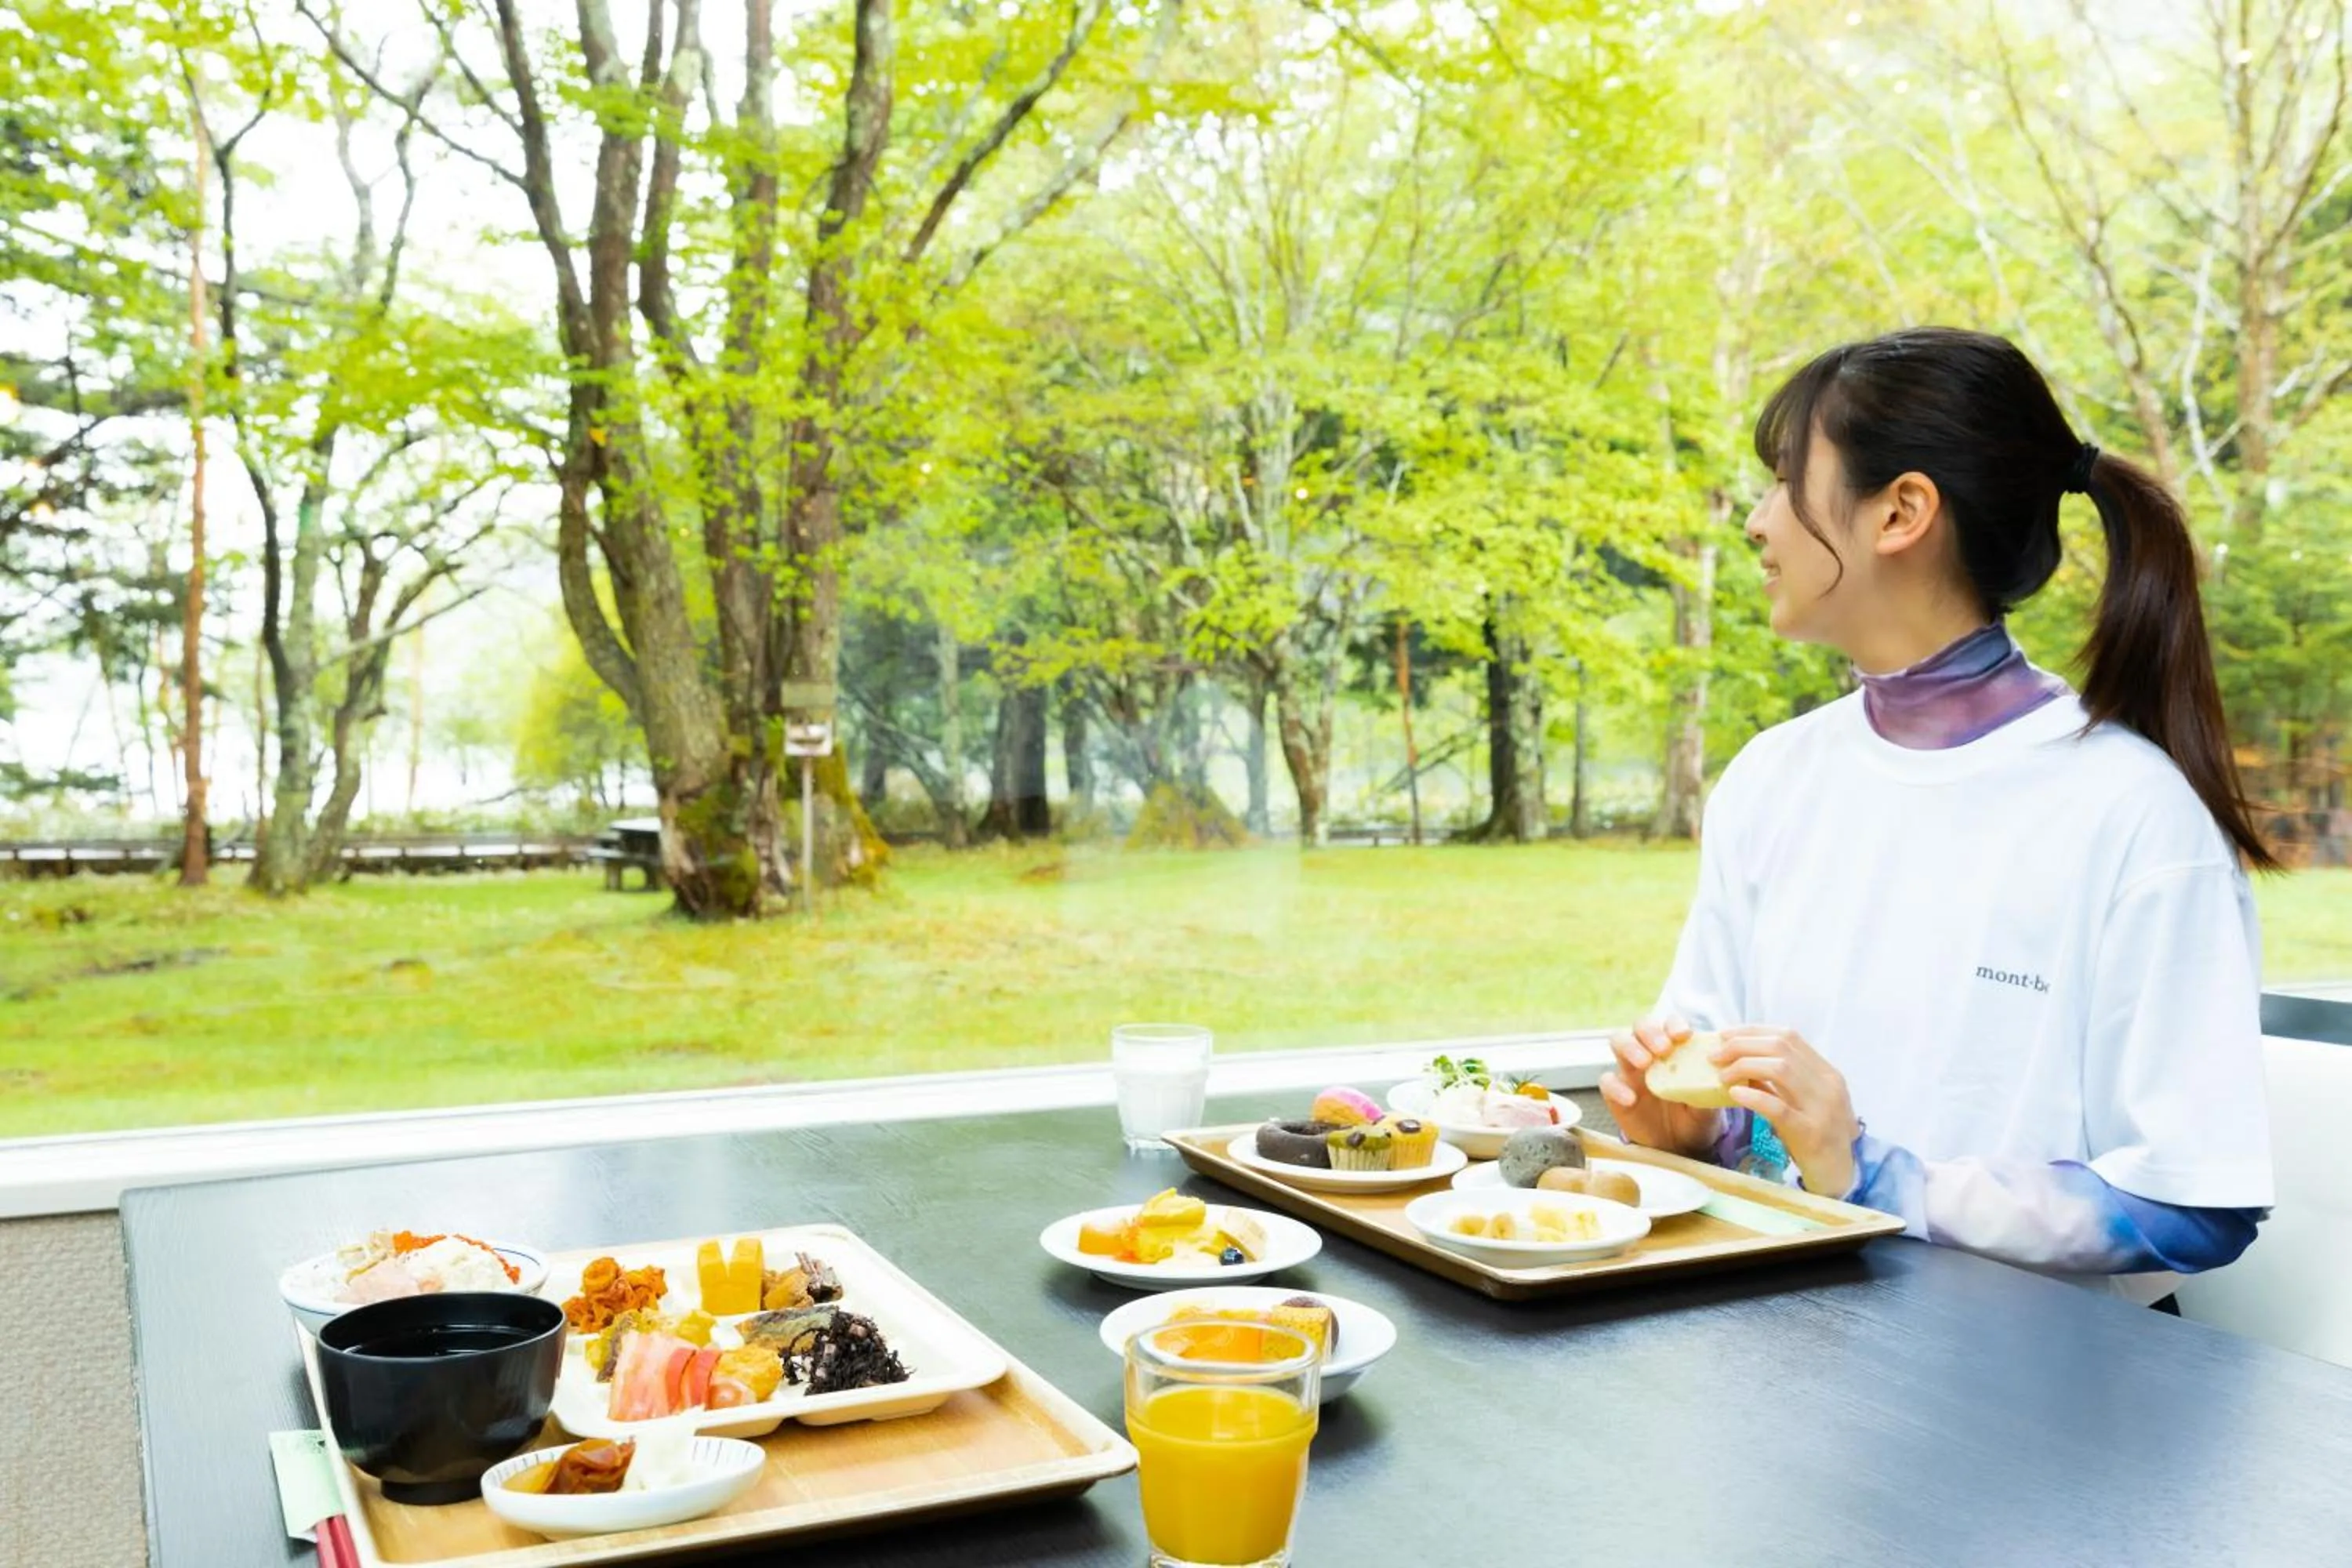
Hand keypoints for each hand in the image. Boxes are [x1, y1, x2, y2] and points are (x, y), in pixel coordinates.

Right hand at [1599, 1015, 1720, 1160]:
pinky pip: (1607, 1081)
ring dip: (1630, 1047)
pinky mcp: (1615, 1092)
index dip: (1674, 1024)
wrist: (1679, 1148)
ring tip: (1644, 1063)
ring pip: (1619, 1042)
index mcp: (1674, 1051)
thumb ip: (1708, 1093)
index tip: (1683, 1035)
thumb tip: (1717, 1081)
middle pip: (1640, 1026)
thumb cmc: (1695, 1119)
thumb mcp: (1707, 1108)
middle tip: (1662, 1048)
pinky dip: (1616, 1087)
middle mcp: (1650, 1054)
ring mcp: (1630, 1071)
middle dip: (1650, 1031)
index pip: (1669, 1025)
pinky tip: (1630, 1099)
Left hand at [1712, 1027, 1860, 1195]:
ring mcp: (1822, 1108)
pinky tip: (1734, 1094)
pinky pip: (1779, 1107)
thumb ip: (1778, 1082)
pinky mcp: (1810, 1132)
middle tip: (1714, 1056)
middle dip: (1742, 1045)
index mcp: (1826, 1073)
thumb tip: (1739, 1060)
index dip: (1753, 1031)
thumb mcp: (1800, 1102)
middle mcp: (1828, 1085)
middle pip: (1781, 1047)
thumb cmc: (1814, 1137)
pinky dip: (1753, 1096)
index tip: (1725, 1035)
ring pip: (1780, 1069)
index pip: (1788, 1036)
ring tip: (1721, 1076)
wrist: (1837, 1175)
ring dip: (1744, 1066)